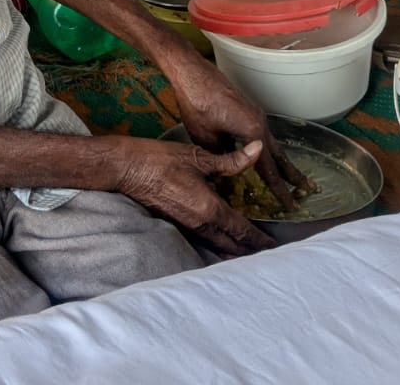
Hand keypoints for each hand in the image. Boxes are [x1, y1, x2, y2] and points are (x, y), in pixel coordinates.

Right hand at [109, 137, 276, 255]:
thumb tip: (258, 149)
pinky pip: (203, 239)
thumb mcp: (200, 157)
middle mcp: (200, 223)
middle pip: (231, 245)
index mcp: (209, 209)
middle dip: (249, 249)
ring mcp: (186, 226)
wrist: (127, 168)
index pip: (242, 231)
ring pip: (216, 244)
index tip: (272, 245)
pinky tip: (220, 235)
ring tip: (247, 248)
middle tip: (265, 251)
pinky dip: (217, 241)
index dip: (259, 239)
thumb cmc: (160, 160)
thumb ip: (232, 161)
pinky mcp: (177, 223)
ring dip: (233, 248)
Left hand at [168, 56, 312, 210]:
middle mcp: (260, 123)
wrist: (192, 72)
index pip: (269, 170)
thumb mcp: (206, 139)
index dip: (280, 191)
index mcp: (253, 131)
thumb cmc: (197, 103)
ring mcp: (255, 114)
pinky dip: (269, 149)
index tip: (290, 206)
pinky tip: (265, 156)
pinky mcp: (248, 110)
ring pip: (273, 145)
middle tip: (306, 191)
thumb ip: (221, 161)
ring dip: (282, 162)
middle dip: (292, 176)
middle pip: (280, 156)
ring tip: (291, 178)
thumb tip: (224, 182)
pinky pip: (263, 135)